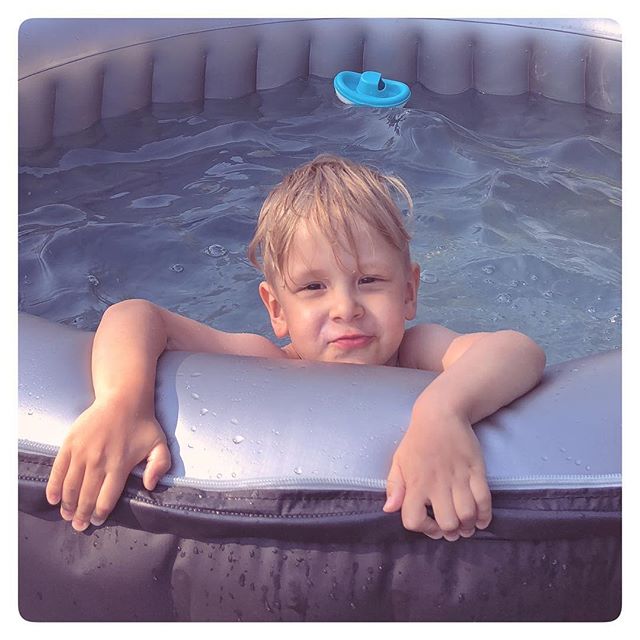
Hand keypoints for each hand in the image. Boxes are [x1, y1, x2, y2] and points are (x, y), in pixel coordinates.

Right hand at [45, 397, 171, 531]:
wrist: (123, 399)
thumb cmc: (142, 424)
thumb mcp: (159, 444)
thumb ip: (159, 466)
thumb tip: (150, 486)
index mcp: (119, 465)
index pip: (106, 499)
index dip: (100, 514)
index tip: (97, 521)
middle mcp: (99, 462)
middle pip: (86, 497)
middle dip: (82, 515)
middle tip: (79, 526)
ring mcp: (82, 453)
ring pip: (70, 487)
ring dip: (68, 505)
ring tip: (68, 516)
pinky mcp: (70, 444)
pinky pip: (58, 470)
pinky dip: (54, 487)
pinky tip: (54, 499)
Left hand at [383, 406, 491, 540]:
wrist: (440, 414)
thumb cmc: (417, 440)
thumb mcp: (398, 461)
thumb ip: (393, 487)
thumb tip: (389, 510)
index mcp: (415, 483)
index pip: (414, 520)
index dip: (423, 529)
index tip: (430, 525)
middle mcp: (437, 484)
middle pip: (447, 523)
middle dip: (450, 531)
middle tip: (451, 528)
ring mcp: (458, 478)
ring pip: (467, 515)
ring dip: (467, 526)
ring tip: (465, 526)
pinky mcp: (476, 471)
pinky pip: (484, 500)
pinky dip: (484, 516)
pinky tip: (480, 519)